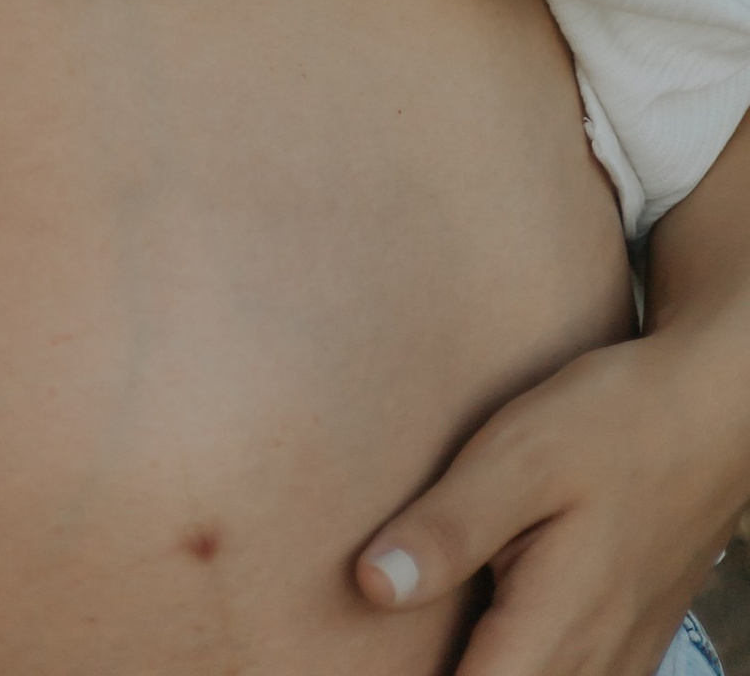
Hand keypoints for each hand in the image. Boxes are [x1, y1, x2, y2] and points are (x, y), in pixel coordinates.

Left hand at [353, 327, 747, 675]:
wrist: (711, 415)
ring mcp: (618, 659)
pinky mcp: (629, 641)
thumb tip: (371, 587)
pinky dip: (524, 663)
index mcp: (554, 630)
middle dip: (444, 670)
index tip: (354, 660)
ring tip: (435, 628)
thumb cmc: (612, 425)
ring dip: (485, 665)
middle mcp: (593, 665)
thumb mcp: (518, 455)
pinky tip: (489, 624)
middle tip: (389, 629)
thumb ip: (449, 528)